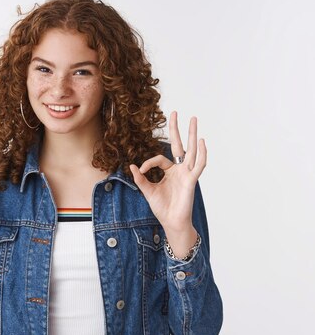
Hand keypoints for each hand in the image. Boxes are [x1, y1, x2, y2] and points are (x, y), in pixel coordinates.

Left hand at [129, 111, 206, 232]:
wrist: (171, 222)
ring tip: (193, 119)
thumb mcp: (147, 191)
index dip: (148, 162)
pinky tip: (201, 141)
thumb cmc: (162, 208)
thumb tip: (131, 165)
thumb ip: (140, 178)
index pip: (159, 158)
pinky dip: (202, 153)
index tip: (140, 170)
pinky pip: (199, 165)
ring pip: (191, 150)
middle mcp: (180, 170)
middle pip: (179, 145)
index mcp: (169, 172)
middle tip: (176, 112)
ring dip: (192, 134)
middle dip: (177, 129)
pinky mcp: (192, 180)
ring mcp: (187, 174)